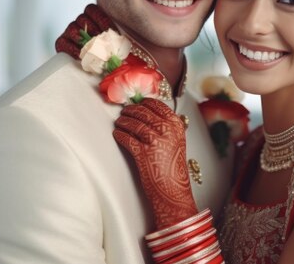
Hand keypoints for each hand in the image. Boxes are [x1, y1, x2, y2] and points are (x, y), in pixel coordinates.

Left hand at [113, 98, 197, 228]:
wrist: (173, 191)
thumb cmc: (173, 169)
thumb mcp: (175, 142)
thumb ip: (165, 127)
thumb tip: (147, 115)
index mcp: (176, 125)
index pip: (157, 105)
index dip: (143, 103)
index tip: (136, 103)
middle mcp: (167, 130)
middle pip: (144, 112)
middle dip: (131, 110)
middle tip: (124, 112)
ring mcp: (155, 140)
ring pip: (134, 123)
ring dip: (123, 121)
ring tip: (119, 122)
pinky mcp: (143, 152)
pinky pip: (127, 138)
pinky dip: (120, 135)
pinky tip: (117, 134)